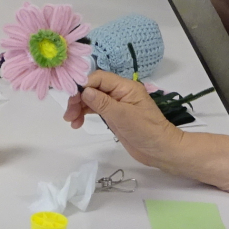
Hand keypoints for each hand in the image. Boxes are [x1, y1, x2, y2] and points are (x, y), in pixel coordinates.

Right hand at [64, 70, 185, 169]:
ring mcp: (116, 104)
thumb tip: (84, 91)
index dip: (83, 84)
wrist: (160, 150)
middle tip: (69, 113)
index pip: (99, 78)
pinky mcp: (114, 116)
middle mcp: (120, 93)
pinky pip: (96, 110)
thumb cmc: (146, 131)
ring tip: (70, 121)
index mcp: (125, 87)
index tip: (71, 97)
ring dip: (79, 107)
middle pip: (93, 88)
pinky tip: (77, 123)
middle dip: (79, 98)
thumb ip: (102, 103)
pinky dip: (85, 114)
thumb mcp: (123, 116)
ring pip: (92, 99)